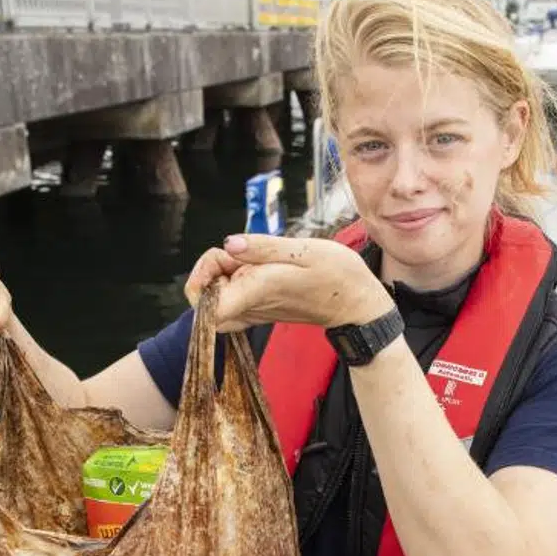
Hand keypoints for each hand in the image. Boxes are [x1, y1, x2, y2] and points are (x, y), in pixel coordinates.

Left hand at [184, 234, 393, 332]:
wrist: (355, 302)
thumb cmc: (336, 274)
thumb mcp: (304, 251)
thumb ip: (263, 247)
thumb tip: (229, 244)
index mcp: (256, 292)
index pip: (205, 307)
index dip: (200, 278)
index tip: (223, 256)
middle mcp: (250, 307)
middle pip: (204, 296)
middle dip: (212, 267)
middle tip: (241, 251)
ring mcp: (253, 311)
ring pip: (216, 297)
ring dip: (223, 272)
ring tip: (253, 257)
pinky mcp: (258, 309)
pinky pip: (230, 299)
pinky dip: (233, 280)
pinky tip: (254, 267)